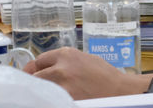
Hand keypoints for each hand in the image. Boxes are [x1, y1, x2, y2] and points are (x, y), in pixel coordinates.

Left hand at [24, 47, 150, 99]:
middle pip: (35, 74)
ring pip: (40, 88)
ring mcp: (62, 86)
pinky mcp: (65, 99)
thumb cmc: (105, 75)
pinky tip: (53, 98)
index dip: (35, 68)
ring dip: (40, 90)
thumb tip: (49, 67)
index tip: (32, 73)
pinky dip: (49, 98)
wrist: (120, 90)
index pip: (39, 60)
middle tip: (34, 85)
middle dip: (34, 79)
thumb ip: (65, 61)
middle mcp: (61, 68)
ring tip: (43, 92)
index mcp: (66, 54)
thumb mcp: (84, 59)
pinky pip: (49, 98)